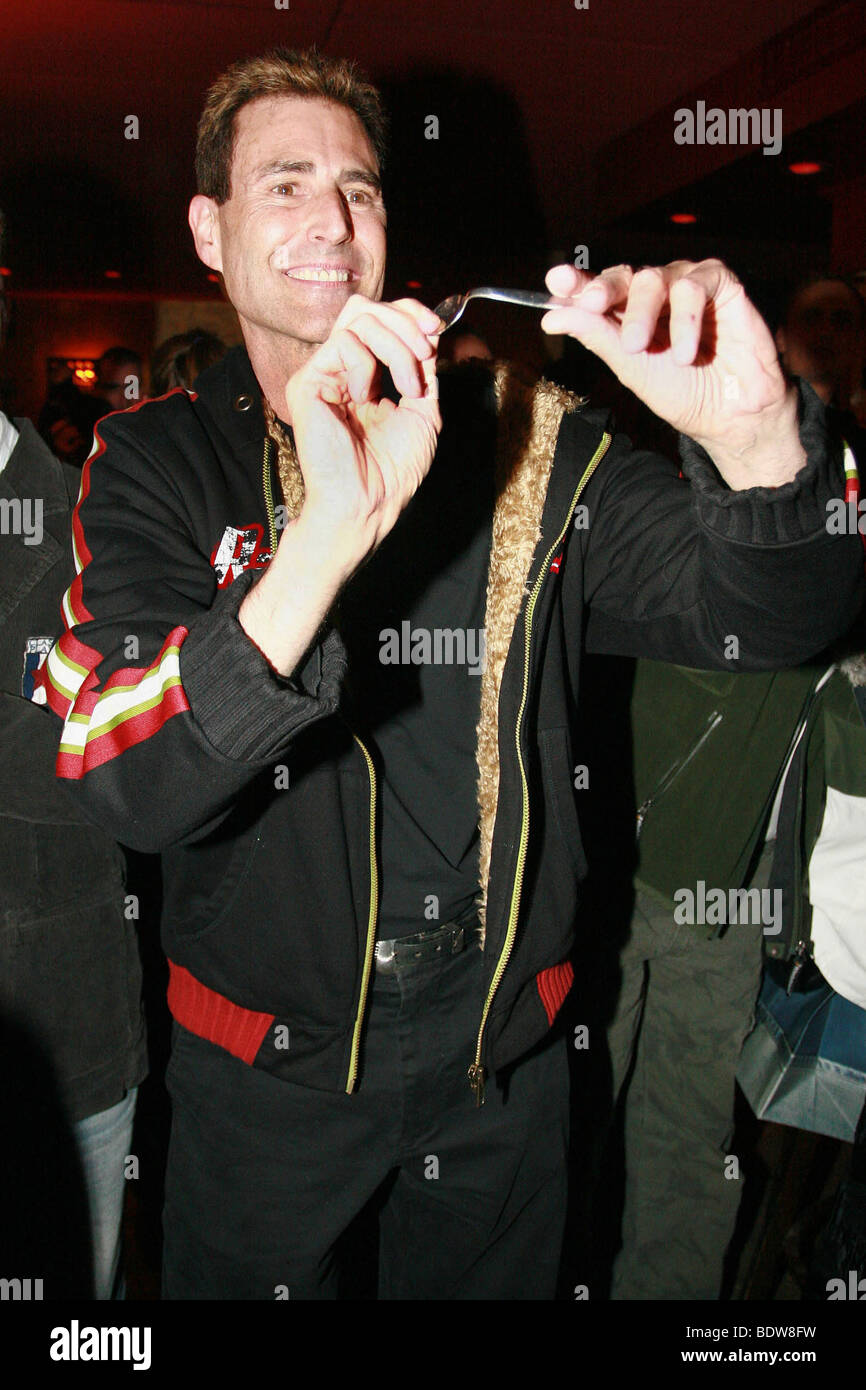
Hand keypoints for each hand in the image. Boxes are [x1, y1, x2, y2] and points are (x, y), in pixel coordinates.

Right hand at [285, 295, 441, 576]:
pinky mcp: (307, 381)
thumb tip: (430, 330)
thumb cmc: (392, 469)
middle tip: (424, 355)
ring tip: (407, 388)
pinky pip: (344, 343)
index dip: (408, 314)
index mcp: (364, 376)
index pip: (379, 320)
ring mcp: (322, 374)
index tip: (435, 328)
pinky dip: (368, 366)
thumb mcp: (423, 409)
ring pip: (359, 321)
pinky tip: (367, 398)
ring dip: (396, 349)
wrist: (368, 501)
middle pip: (365, 309)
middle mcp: (340, 371)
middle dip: (405, 324)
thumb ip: (422, 367)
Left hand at [541, 260, 804, 487]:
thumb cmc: (684, 393)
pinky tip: (685, 350)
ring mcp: (688, 286)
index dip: (576, 282)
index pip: (598, 289)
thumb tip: (551, 316)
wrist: (730, 416)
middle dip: (603, 290)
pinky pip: (695, 284)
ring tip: (642, 348)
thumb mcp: (631, 368)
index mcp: (629, 313)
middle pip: (623, 276)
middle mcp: (656, 294)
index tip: (555, 283)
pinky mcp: (722, 286)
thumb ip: (596, 337)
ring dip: (642, 313)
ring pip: (654, 277)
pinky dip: (686, 316)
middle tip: (591, 306)